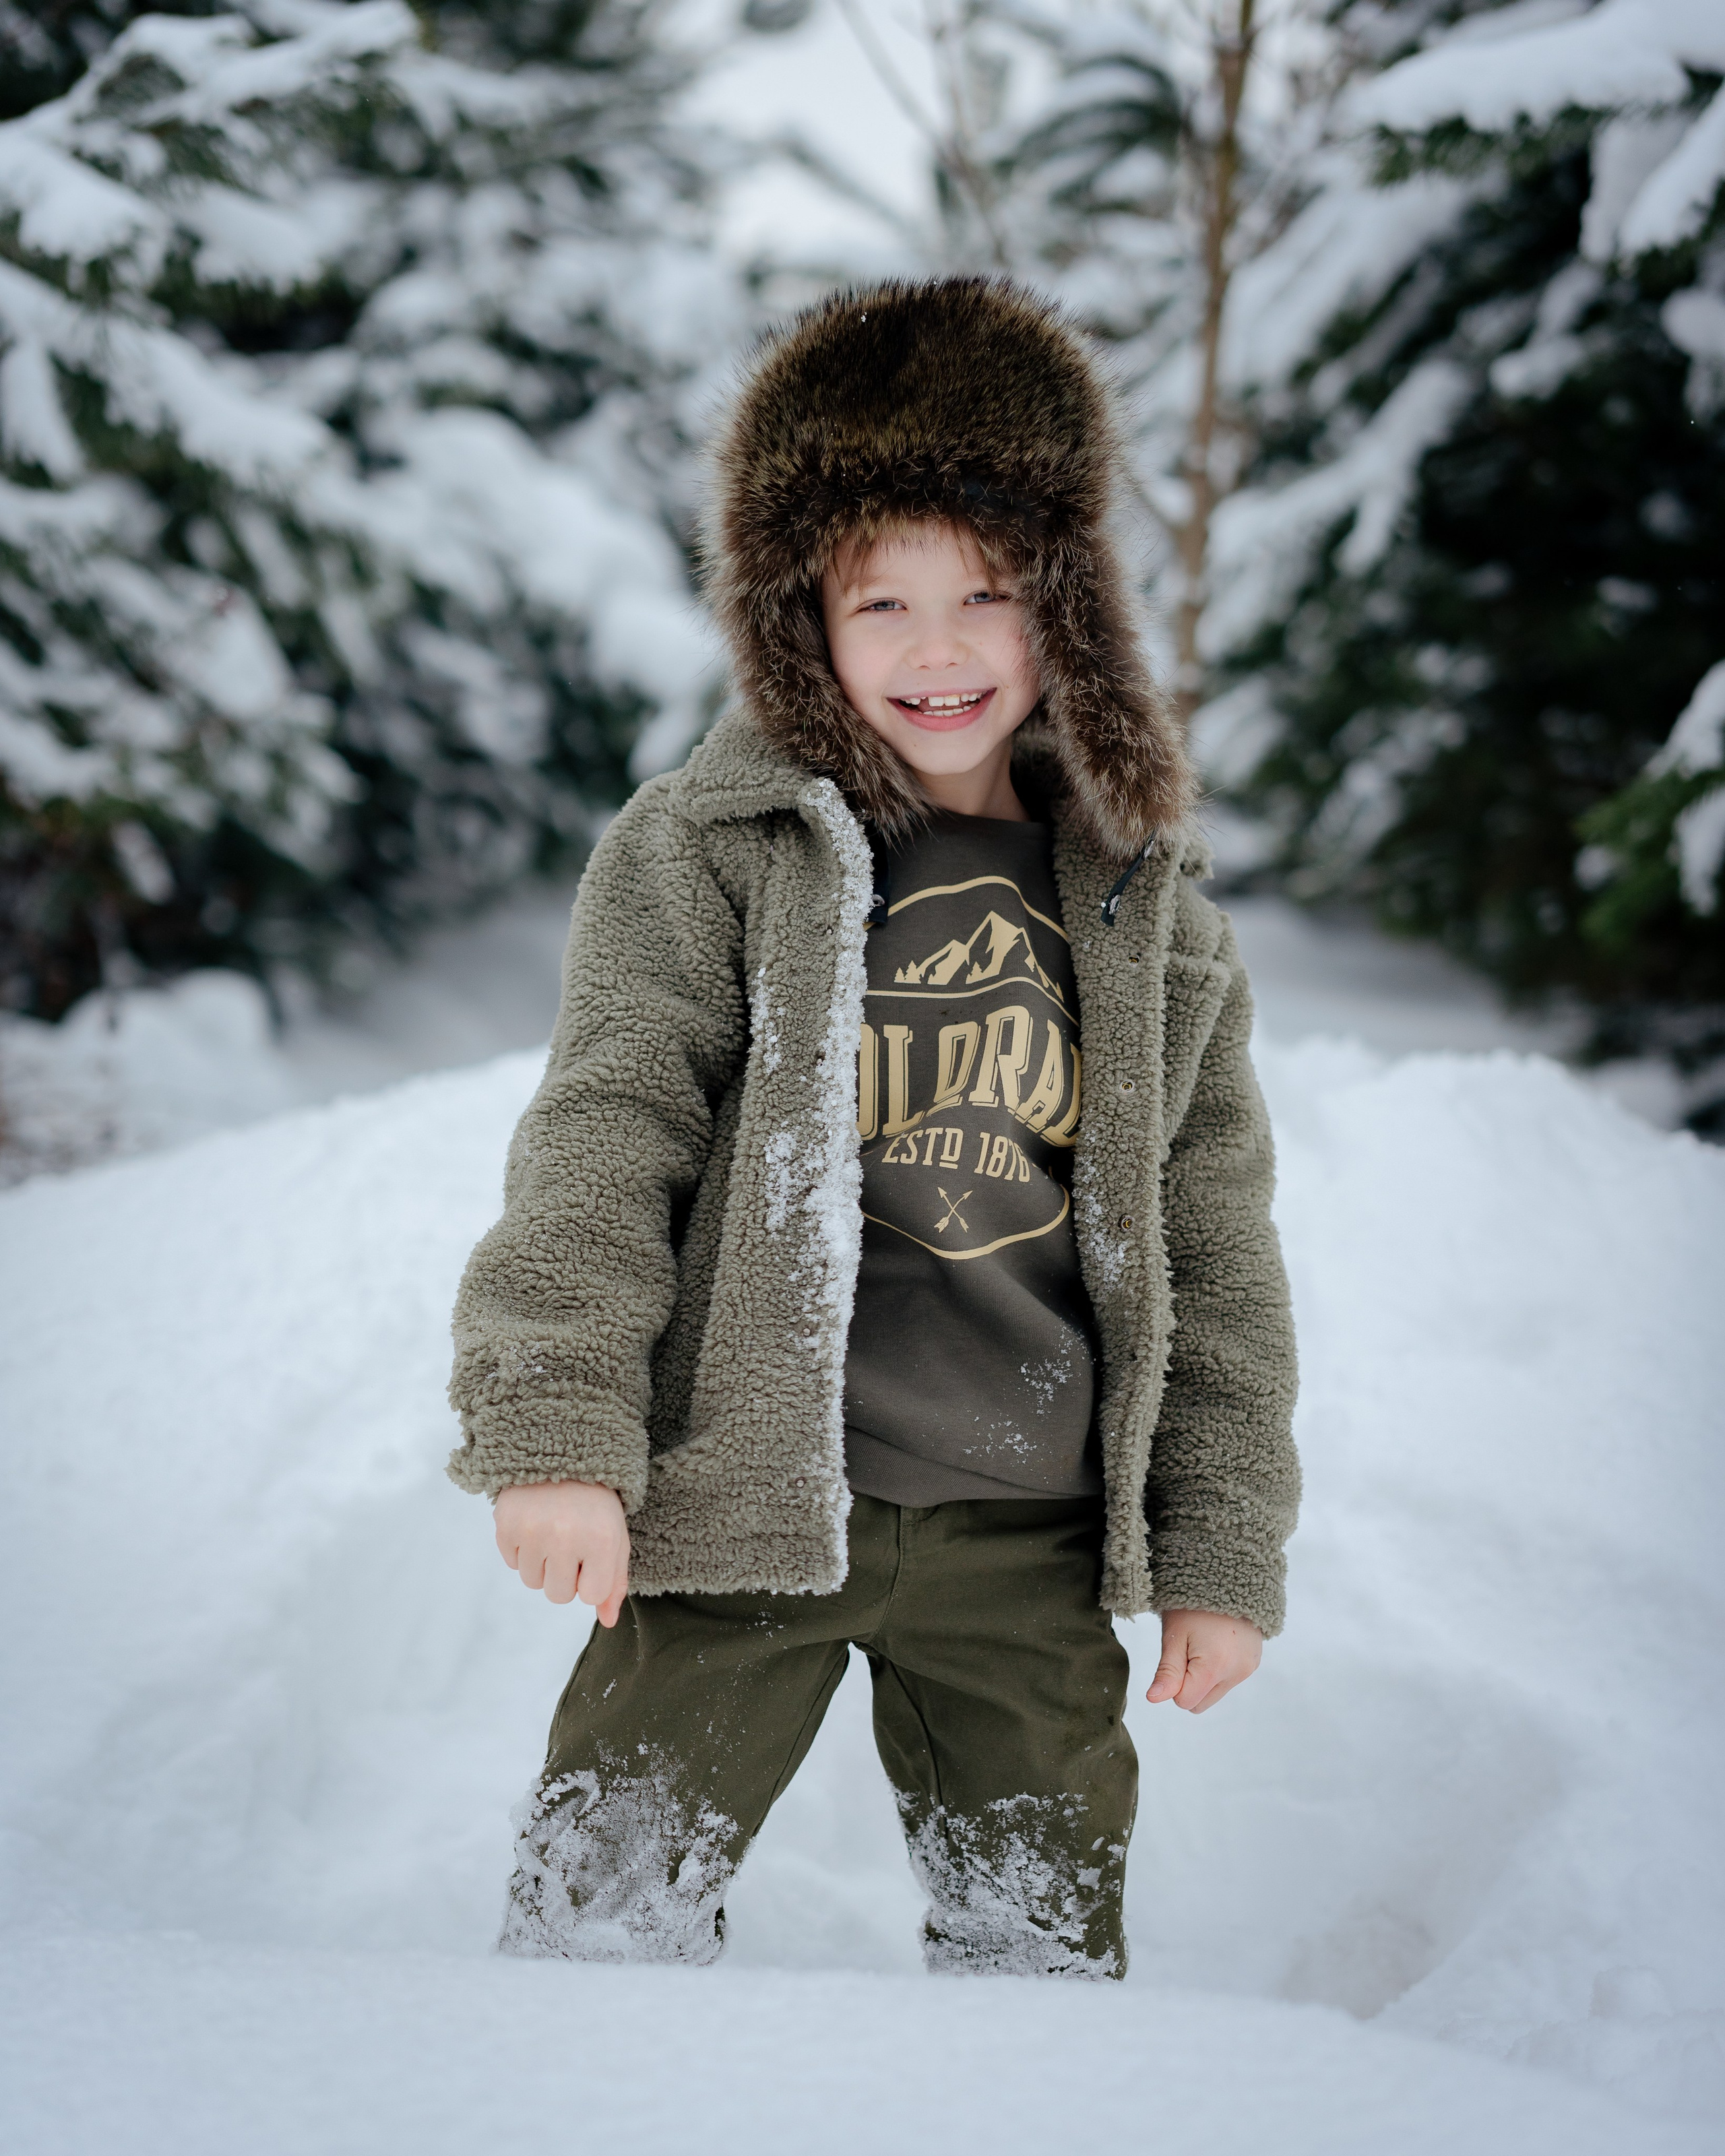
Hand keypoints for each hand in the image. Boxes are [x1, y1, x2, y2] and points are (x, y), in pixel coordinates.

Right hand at [494, 1480, 629, 1625]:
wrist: (561, 1454)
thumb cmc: (595, 1503)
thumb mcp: (615, 1537)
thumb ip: (614, 1582)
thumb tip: (608, 1622)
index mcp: (600, 1540)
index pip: (589, 1596)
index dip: (590, 1579)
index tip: (591, 1554)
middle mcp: (565, 1536)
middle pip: (558, 1595)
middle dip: (565, 1575)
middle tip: (570, 1542)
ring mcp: (532, 1530)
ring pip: (532, 1582)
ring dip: (542, 1564)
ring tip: (552, 1531)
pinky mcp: (505, 1525)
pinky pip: (511, 1562)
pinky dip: (522, 1550)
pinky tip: (534, 1524)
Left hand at [1147, 1608, 1261, 1713]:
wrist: (1227, 1578)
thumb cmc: (1193, 1604)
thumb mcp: (1174, 1635)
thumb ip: (1167, 1672)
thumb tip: (1153, 1699)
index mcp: (1215, 1667)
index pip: (1185, 1701)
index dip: (1174, 1683)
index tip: (1177, 1654)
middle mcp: (1237, 1672)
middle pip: (1201, 1703)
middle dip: (1189, 1684)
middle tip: (1188, 1650)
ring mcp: (1248, 1668)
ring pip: (1214, 1693)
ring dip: (1203, 1678)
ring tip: (1203, 1644)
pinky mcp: (1253, 1663)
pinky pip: (1228, 1681)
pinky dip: (1218, 1670)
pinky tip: (1216, 1644)